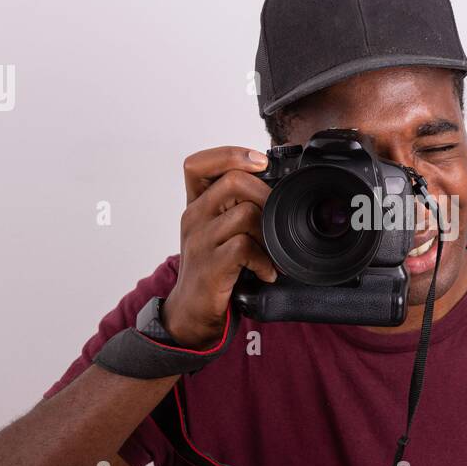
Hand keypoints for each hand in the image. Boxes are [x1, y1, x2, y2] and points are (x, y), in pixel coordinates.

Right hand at [160, 146, 279, 348]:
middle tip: (275, 218)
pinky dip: (264, 260)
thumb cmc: (213, 268)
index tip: (259, 161)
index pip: (198, 164)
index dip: (230, 154)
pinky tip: (266, 271)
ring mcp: (200, 241)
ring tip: (272, 251)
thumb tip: (276, 188)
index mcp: (196, 205)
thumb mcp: (218, 231)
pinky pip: (245, 248)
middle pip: (233, 181)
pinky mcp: (210, 266)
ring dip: (268, 232)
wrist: (191, 311)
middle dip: (265, 195)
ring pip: (245, 214)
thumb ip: (236, 208)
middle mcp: (194, 217)